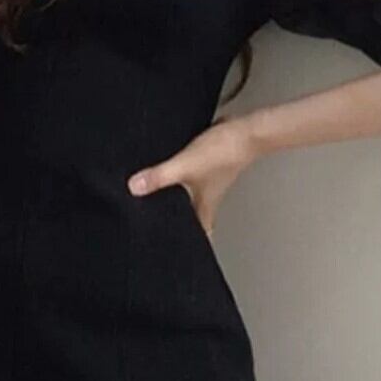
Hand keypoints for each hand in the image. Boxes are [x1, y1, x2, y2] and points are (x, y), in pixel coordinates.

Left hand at [126, 117, 257, 236]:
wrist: (245, 130)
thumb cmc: (225, 153)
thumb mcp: (185, 166)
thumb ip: (159, 178)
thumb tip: (134, 188)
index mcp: (203, 207)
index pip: (197, 235)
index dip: (186, 245)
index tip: (172, 250)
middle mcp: (207, 198)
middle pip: (192, 217)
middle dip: (177, 222)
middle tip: (160, 226)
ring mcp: (208, 181)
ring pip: (191, 197)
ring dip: (178, 200)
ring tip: (160, 201)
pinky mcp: (207, 164)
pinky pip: (190, 176)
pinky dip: (180, 178)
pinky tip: (170, 170)